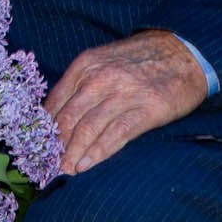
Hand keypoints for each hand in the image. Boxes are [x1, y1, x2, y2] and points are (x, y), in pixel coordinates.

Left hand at [44, 30, 208, 176]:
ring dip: (72, 153)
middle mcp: (100, 78)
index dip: (43, 128)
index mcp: (84, 65)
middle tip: (46, 164)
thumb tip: (56, 115)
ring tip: (64, 170)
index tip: (38, 146)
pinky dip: (98, 152)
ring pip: (88, 128)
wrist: (184, 51)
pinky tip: (86, 165)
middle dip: (55, 145)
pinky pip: (116, 134)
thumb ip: (80, 83)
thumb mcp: (103, 61)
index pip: (55, 102)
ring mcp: (123, 93)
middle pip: (68, 118)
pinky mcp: (147, 109)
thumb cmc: (140, 59)